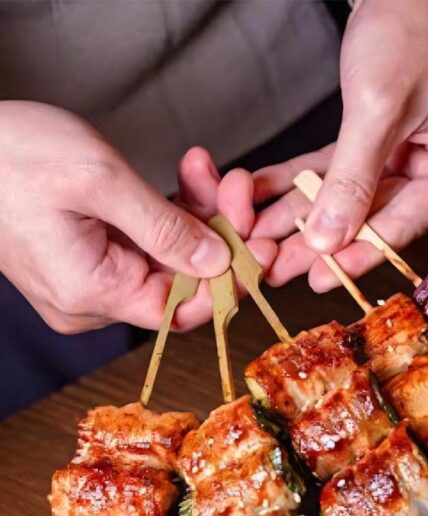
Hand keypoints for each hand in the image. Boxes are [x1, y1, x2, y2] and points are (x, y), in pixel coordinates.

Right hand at [0, 102, 273, 332]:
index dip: (230, 279)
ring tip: (212, 169)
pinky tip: (191, 172)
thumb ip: (164, 227)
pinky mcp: (91, 250)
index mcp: (93, 293)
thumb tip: (219, 263)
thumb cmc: (11, 155)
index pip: (184, 308)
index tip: (264, 242)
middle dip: (219, 231)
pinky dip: (171, 206)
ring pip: (170, 254)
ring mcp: (92, 275)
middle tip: (240, 186)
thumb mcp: (98, 182)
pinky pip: (147, 238)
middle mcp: (93, 297)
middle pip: (183, 278)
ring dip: (198, 211)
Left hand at [249, 0, 427, 291]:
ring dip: (306, 211)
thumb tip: (329, 241)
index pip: (408, 220)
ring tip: (261, 237)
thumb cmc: (413, 22)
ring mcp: (426, 151)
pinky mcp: (398, 136)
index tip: (316, 278)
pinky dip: (309, 178)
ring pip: (357, 194)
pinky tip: (268, 195)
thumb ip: (352, 178)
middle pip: (379, 212)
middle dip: (321, 235)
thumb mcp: (378, 105)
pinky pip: (348, 167)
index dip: (357, 250)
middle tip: (275, 265)